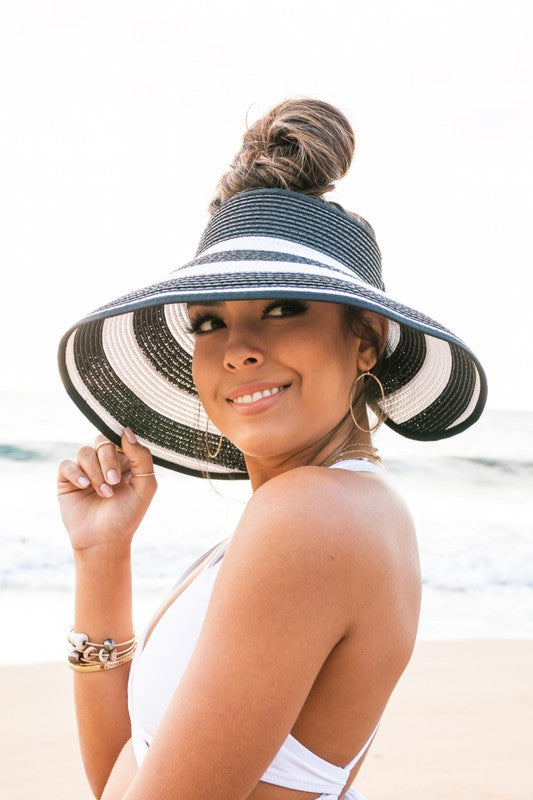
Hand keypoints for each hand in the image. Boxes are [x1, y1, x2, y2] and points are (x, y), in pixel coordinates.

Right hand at [57, 427, 156, 553]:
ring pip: (85, 452)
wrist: (105, 541)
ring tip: (103, 493)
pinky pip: (66, 464)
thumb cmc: (127, 515)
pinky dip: (76, 474)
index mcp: (125, 461)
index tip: (126, 456)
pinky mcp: (67, 480)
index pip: (121, 438)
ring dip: (95, 472)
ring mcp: (85, 470)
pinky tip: (85, 487)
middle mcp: (104, 462)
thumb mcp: (145, 486)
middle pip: (102, 442)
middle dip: (108, 461)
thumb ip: (142, 457)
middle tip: (114, 482)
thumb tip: (126, 431)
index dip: (122, 443)